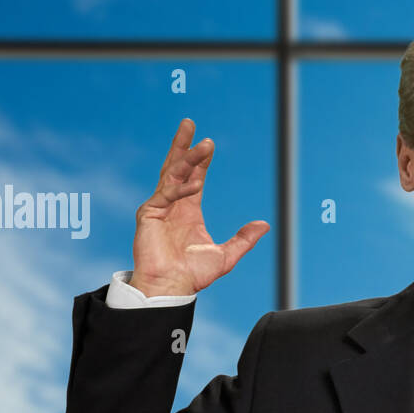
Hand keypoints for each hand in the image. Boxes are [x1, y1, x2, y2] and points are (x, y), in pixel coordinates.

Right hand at [130, 118, 269, 296]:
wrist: (172, 288)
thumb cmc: (193, 275)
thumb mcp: (226, 255)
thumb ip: (244, 239)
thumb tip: (265, 224)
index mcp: (188, 211)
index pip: (194, 177)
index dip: (201, 160)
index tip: (209, 143)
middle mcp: (172, 205)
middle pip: (177, 167)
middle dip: (184, 145)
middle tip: (190, 124)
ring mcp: (158, 207)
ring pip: (172, 174)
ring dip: (187, 157)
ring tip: (203, 144)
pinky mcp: (148, 214)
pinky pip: (166, 194)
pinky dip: (181, 188)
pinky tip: (197, 184)